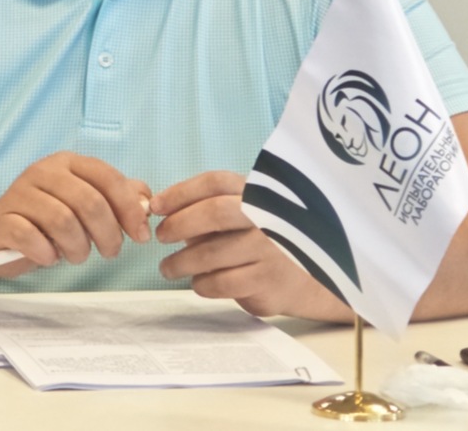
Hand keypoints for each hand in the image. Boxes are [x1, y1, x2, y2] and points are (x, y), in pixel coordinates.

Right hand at [0, 152, 152, 276]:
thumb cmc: (47, 220)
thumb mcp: (84, 206)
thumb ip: (117, 198)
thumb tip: (146, 202)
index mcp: (67, 163)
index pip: (107, 178)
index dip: (129, 208)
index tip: (141, 236)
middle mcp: (42, 172)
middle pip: (88, 201)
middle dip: (108, 234)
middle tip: (110, 253)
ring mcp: (19, 194)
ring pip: (62, 220)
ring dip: (78, 247)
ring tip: (78, 256)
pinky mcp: (1, 220)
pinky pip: (29, 236)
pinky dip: (46, 253)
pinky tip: (50, 258)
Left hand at [152, 170, 345, 318]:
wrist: (312, 278)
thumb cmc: (263, 241)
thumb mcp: (242, 216)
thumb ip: (207, 210)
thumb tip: (158, 211)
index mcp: (258, 193)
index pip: (215, 183)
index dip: (180, 192)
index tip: (155, 206)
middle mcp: (267, 217)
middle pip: (214, 212)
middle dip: (179, 224)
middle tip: (161, 236)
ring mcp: (270, 249)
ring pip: (211, 253)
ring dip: (181, 262)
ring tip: (168, 268)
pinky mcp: (268, 280)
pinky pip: (221, 283)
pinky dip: (201, 284)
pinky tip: (198, 282)